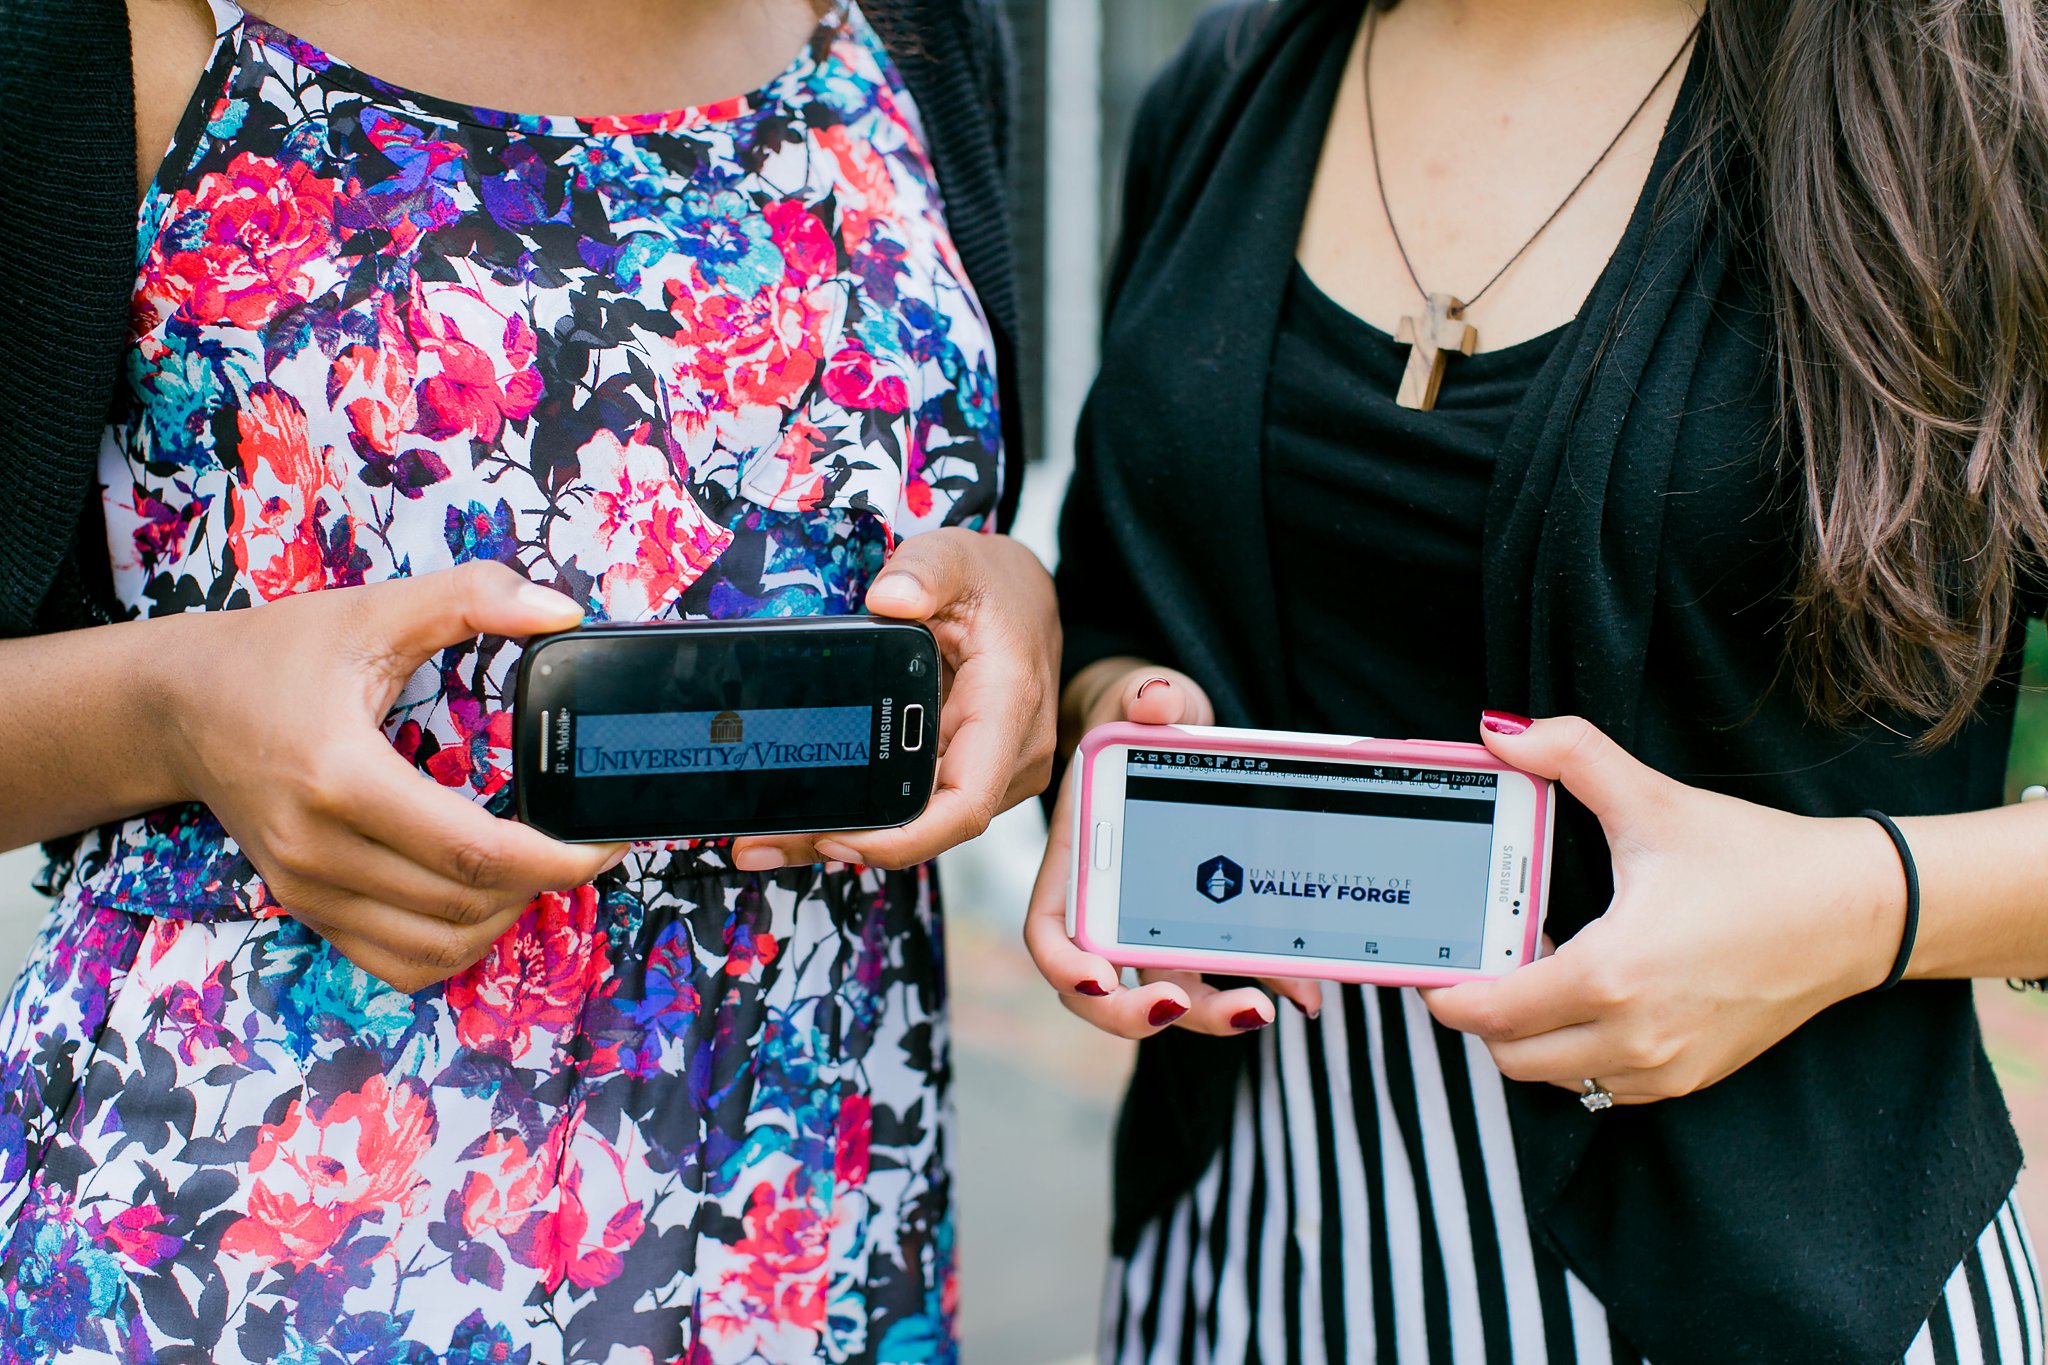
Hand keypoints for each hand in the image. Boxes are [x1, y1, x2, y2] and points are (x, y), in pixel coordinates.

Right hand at [159, 562, 625, 992]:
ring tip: (537, 867)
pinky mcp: (306, 909)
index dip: (557, 858)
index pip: (474, 852)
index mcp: (341, 776)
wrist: (181, 706)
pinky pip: (396, 963)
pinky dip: (454, 945)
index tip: (606, 840)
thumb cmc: (278, 656)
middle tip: (586, 844)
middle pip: (464, 904)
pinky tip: (481, 898)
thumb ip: (471, 597)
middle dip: (544, 881)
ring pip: (437, 946)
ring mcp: (307, 889)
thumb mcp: (374, 610)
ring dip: (505, 918)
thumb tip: (560, 610)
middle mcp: (319, 848)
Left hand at [730, 528, 1058, 871]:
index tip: (836, 838)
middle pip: (926, 828)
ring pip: (916, 825)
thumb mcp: (956, 557)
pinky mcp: (963, 772)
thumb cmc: (996, 584)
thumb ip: (924, 571)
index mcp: (1009, 711)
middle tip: (762, 844)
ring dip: (844, 834)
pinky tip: (806, 815)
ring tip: (765, 838)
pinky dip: (862, 813)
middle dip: (844, 842)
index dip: (902, 839)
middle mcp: (1009, 758)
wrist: (1025, 597)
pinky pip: (914, 804)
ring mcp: (988, 772)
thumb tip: (888, 598)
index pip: (964, 806)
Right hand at [1023, 667, 1322, 1036]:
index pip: (1049, 931)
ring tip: (1264, 1009)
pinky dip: (1264, 983)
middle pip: (1105, 986)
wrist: (1175, 726)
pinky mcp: (1205, 923)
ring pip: (1171, 991)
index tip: (1099, 976)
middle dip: (1135, 1013)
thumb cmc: (1143, 718)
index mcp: (1078, 860)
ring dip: (1210, 1014)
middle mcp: (1110, 904)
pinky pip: (1227, 968)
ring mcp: (1157, 921)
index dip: (1064, 964)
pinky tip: (1306, 989)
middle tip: (1177, 1006)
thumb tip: (1156, 698)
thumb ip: (1146, 696)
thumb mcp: (1143, 697)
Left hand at [1422, 714, 1901, 1103]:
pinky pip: (1605, 1084)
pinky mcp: (1692, 1078)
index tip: (1431, 970)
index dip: (1446, 995)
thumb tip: (1499, 729)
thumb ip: (1568, 755)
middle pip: (1512, 1057)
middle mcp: (1633, 1037)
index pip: (1491, 1013)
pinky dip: (1580, 1051)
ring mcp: (1665, 1067)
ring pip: (1557, 1078)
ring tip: (1540, 971)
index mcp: (1610, 974)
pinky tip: (1593, 994)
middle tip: (1485, 962)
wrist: (1855, 912)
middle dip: (1484, 1017)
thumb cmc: (1756, 859)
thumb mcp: (1651, 799)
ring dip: (1531, 1037)